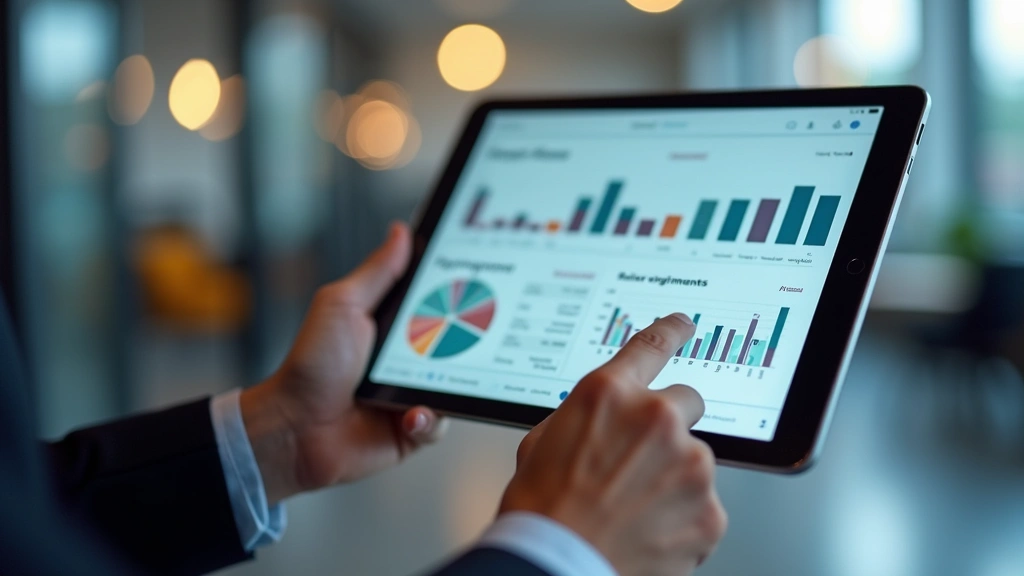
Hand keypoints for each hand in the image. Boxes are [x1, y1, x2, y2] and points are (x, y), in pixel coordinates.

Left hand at [240, 223, 445, 503]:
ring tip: (426, 382)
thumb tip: (400, 231)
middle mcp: (406, 359)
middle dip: (463, 339)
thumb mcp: (343, 306)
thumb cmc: (311, 367)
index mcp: (391, 325)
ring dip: (445, 384)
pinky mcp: (413, 429)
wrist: (296, 431)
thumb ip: (377, 272)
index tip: (473, 278)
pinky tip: (408, 415)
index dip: (454, 291)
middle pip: (455, 341)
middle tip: (464, 335)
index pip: (434, 301)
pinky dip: (428, 419)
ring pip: (455, 384)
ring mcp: (412, 394)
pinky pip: (440, 423)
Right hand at [500, 314, 726, 575]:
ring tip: (634, 508)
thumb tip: (604, 417)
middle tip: (641, 461)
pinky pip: (705, 507)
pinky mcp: (709, 512)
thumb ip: (584, 415)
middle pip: (688, 401)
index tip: (685, 324)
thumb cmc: (541, 510)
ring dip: (674, 478)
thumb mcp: (543, 442)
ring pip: (695, 460)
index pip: (652, 345)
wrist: (553, 566)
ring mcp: (689, 465)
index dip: (673, 330)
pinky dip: (683, 520)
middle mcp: (655, 419)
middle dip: (670, 426)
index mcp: (608, 394)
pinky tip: (649, 532)